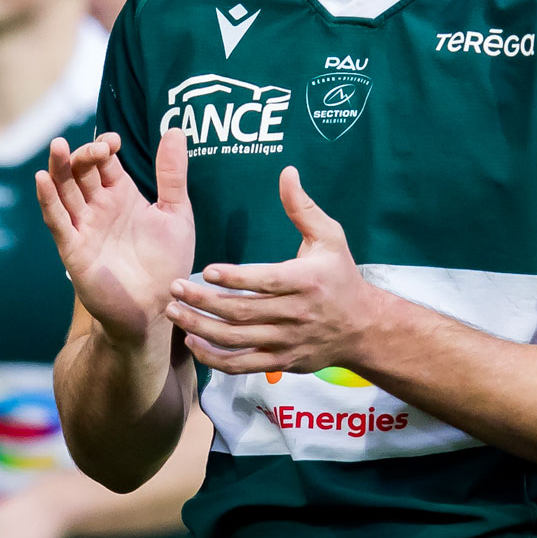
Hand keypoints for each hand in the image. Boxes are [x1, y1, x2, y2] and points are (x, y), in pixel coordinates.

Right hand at [36, 130, 194, 346]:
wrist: (158, 309)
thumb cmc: (167, 264)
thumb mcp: (176, 213)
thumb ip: (172, 174)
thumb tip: (174, 129)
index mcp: (120, 194)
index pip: (103, 161)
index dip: (104, 146)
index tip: (113, 141)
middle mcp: (98, 207)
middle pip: (80, 171)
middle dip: (84, 155)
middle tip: (97, 148)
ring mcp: (83, 226)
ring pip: (64, 191)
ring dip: (59, 168)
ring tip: (58, 146)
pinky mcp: (73, 249)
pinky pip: (57, 221)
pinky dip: (48, 200)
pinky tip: (43, 179)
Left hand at [163, 165, 376, 374]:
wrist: (362, 329)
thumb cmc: (341, 277)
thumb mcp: (330, 238)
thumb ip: (303, 207)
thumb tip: (286, 172)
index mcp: (305, 282)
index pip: (265, 281)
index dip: (235, 278)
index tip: (207, 270)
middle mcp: (295, 315)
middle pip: (243, 312)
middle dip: (204, 301)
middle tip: (175, 287)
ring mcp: (286, 342)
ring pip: (236, 340)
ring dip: (201, 328)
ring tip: (174, 312)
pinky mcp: (280, 362)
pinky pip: (241, 365)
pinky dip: (214, 358)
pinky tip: (193, 342)